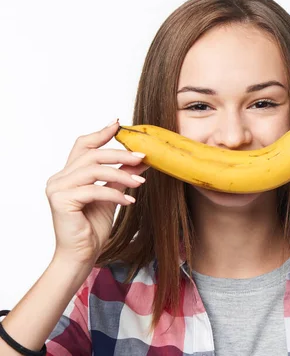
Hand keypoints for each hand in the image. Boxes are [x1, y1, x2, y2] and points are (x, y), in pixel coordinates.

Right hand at [45, 120, 148, 266]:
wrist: (81, 255)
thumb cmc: (93, 226)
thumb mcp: (112, 195)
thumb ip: (121, 175)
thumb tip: (141, 159)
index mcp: (68, 174)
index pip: (83, 145)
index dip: (101, 133)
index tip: (119, 124)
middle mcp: (59, 178)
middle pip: (92, 154)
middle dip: (120, 154)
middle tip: (143, 157)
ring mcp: (57, 188)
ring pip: (94, 170)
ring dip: (122, 175)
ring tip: (141, 183)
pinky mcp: (61, 200)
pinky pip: (94, 190)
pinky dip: (115, 193)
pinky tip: (129, 201)